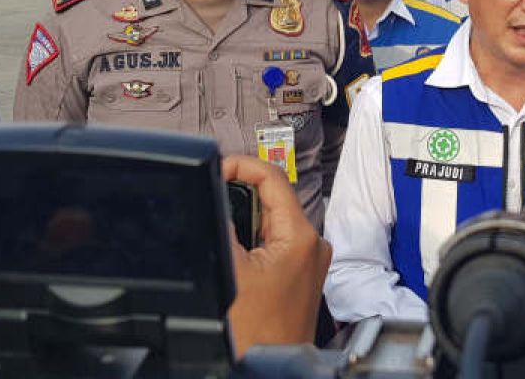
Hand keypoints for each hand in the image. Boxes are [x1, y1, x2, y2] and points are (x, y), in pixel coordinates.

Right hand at [223, 156, 331, 356]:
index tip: (218, 166)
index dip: (242, 165)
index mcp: (302, 236)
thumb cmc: (256, 333)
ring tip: (218, 220)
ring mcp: (308, 259)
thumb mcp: (229, 269)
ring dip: (244, 216)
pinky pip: (273, 240)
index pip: (273, 178)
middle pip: (272, 197)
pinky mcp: (298, 273)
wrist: (267, 369)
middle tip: (212, 190)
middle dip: (239, 191)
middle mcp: (312, 243)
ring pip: (271, 219)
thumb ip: (222, 225)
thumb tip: (215, 193)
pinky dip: (251, 237)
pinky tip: (233, 249)